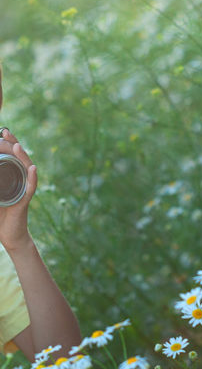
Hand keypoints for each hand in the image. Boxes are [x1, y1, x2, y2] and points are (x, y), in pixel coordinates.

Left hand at [0, 129, 37, 251]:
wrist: (8, 236)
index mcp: (11, 178)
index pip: (11, 157)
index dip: (7, 144)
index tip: (2, 132)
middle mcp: (20, 181)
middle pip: (19, 159)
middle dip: (13, 145)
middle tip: (6, 133)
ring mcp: (24, 189)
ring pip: (26, 169)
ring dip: (23, 157)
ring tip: (17, 146)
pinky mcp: (25, 200)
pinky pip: (31, 187)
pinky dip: (32, 178)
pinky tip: (32, 168)